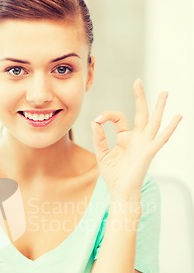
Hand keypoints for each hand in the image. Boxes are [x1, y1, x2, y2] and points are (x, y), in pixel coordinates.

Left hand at [91, 79, 181, 198]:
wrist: (120, 191)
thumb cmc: (113, 175)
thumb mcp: (102, 154)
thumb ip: (99, 137)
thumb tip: (95, 121)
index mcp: (125, 138)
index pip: (118, 118)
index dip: (107, 115)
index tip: (98, 120)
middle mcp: (136, 138)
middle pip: (140, 113)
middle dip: (139, 97)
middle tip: (138, 81)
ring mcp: (144, 144)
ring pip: (153, 121)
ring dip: (159, 107)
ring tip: (164, 93)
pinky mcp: (148, 152)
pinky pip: (161, 138)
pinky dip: (170, 128)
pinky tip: (178, 117)